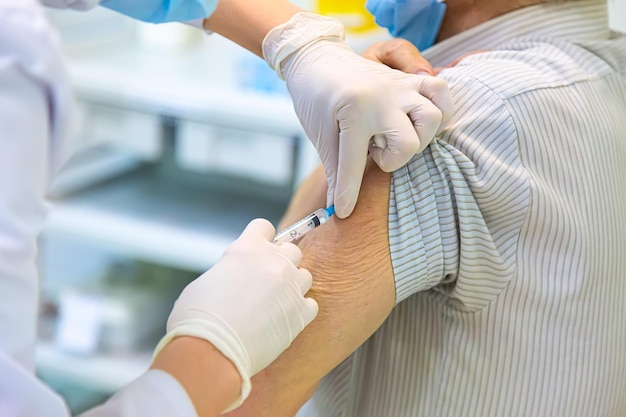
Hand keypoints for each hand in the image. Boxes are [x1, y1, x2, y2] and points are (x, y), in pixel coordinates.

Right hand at [153, 219, 317, 409]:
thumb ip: (229, 271)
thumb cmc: (197, 320)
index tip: (257, 252)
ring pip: (305, 276)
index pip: (264, 226)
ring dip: (293, 286)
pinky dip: (300, 311)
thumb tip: (234, 278)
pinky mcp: (301, 313)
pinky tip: (284, 321)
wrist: (211, 351)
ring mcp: (291, 286)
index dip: (261, 238)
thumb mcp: (206, 281)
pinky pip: (311, 304)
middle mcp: (274, 262)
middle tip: (266, 282)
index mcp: (247, 249)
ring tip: (275, 304)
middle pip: (291, 250)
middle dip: (281, 262)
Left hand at [263, 13, 453, 217]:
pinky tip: (417, 120)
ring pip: (432, 117)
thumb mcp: (321, 135)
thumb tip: (337, 210)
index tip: (343, 212)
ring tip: (396, 135)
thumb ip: (336, 172)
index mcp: (355, 112)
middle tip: (375, 151)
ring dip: (418, 135)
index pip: (354, 165)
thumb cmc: (314, 97)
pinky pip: (440, 90)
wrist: (317, 59)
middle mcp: (383, 98)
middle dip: (393, 158)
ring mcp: (399, 86)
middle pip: (409, 144)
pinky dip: (438, 108)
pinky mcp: (408, 79)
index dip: (348, 194)